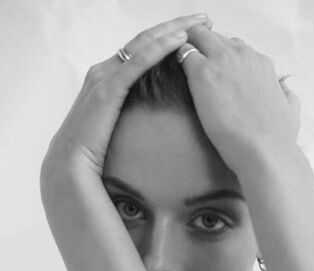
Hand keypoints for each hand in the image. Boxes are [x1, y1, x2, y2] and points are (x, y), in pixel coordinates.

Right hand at [40, 14, 211, 193]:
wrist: (71, 171)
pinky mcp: (107, 89)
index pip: (141, 51)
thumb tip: (153, 125)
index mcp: (107, 80)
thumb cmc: (93, 156)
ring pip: (143, 44)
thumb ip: (129, 118)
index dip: (167, 39)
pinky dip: (159, 48)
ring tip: (198, 22)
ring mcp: (104, 77)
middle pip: (145, 40)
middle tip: (204, 18)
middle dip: (175, 26)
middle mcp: (104, 72)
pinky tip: (179, 40)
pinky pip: (137, 62)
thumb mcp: (116, 130)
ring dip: (172, 31)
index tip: (194, 34)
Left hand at [177, 26, 300, 171]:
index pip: (235, 47)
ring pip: (196, 36)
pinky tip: (173, 80)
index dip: (222, 59)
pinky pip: (181, 53)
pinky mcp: (201, 72)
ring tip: (180, 74)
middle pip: (214, 37)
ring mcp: (221, 60)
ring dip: (188, 51)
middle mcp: (242, 55)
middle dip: (202, 49)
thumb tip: (283, 90)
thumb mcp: (292, 111)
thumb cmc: (277, 139)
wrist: (264, 151)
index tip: (215, 74)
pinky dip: (176, 62)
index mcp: (261, 64)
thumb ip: (286, 95)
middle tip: (191, 70)